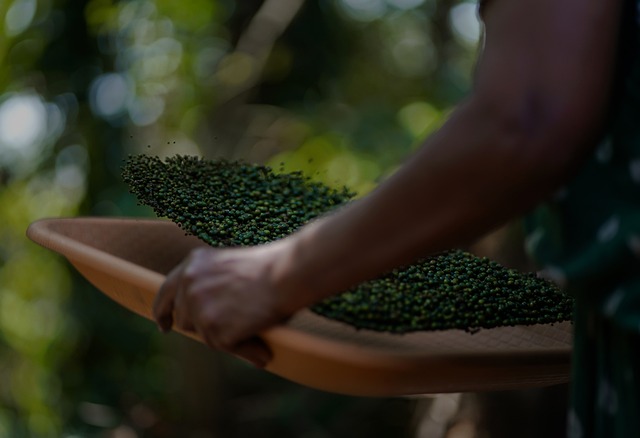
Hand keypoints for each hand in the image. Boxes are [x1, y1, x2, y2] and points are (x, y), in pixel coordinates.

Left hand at [153, 244, 290, 367]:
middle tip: (230, 324)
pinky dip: (244, 348)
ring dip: (225, 336)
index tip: (165, 326)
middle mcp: (189, 284)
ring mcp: (198, 307)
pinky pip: (225, 347)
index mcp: (192, 265)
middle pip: (185, 320)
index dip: (163, 313)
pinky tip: (261, 340)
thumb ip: (209, 284)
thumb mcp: (228, 265)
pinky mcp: (212, 328)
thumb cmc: (269, 269)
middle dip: (203, 327)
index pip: (165, 293)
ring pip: (204, 336)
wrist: (285, 274)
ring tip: (253, 324)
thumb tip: (202, 318)